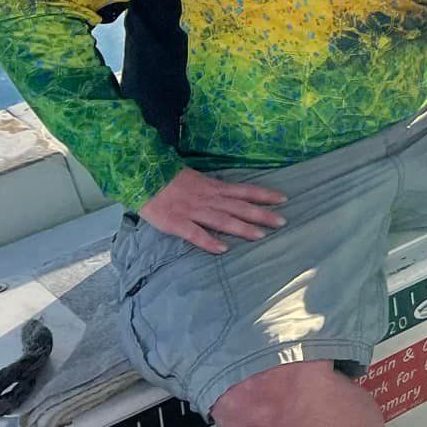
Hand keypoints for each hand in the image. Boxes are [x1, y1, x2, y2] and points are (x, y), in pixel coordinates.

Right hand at [139, 168, 286, 254]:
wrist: (142, 177)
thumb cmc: (169, 179)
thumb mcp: (197, 179)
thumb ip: (214, 189)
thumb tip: (233, 196)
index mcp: (213, 187)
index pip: (244, 190)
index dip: (264, 194)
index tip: (284, 199)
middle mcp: (208, 198)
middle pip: (239, 206)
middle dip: (261, 214)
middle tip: (283, 222)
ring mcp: (192, 210)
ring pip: (222, 220)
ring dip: (242, 228)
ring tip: (261, 236)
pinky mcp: (176, 222)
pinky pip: (194, 233)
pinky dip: (208, 241)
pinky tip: (222, 249)